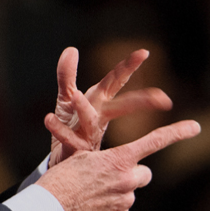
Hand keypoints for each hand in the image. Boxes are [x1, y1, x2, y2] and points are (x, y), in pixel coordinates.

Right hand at [37, 119, 200, 210]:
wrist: (48, 209)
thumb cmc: (61, 180)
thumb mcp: (83, 157)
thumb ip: (107, 158)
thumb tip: (118, 162)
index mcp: (118, 159)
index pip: (155, 142)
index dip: (178, 133)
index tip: (195, 127)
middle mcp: (126, 179)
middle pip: (144, 174)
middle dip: (132, 175)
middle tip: (111, 179)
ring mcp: (125, 201)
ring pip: (131, 194)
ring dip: (119, 194)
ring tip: (95, 196)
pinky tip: (96, 209)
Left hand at [46, 47, 172, 165]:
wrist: (61, 161)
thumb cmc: (70, 127)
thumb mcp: (67, 99)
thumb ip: (67, 76)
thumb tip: (71, 49)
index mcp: (100, 102)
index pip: (116, 80)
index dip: (128, 66)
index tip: (144, 52)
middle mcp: (99, 117)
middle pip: (122, 106)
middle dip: (141, 101)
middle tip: (161, 99)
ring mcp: (89, 135)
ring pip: (91, 122)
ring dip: (85, 109)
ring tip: (77, 96)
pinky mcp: (75, 149)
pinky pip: (67, 139)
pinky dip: (58, 130)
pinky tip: (48, 119)